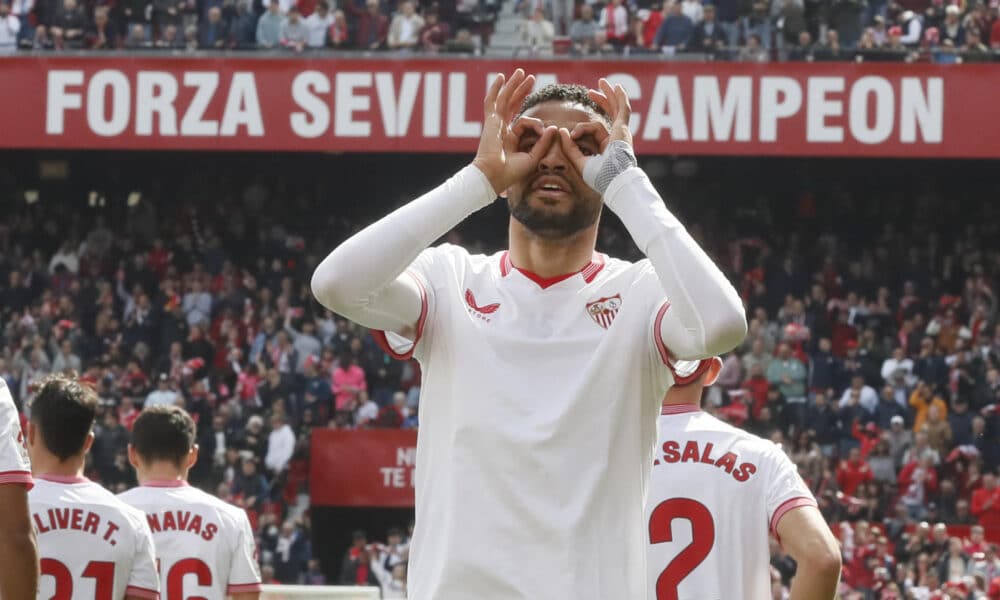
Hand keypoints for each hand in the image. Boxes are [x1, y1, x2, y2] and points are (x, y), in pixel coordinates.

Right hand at [472, 69, 555, 194]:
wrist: (494, 176)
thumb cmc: (511, 173)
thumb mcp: (533, 157)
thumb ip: (543, 142)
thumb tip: (554, 127)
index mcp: (510, 138)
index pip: (524, 122)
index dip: (537, 124)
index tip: (544, 132)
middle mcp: (502, 129)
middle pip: (513, 104)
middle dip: (522, 90)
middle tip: (532, 78)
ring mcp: (495, 124)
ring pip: (505, 99)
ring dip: (513, 85)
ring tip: (522, 72)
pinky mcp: (491, 121)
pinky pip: (492, 101)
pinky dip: (495, 89)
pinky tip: (501, 77)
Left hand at [556, 78, 630, 174]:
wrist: (614, 181)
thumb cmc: (600, 177)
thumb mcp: (580, 161)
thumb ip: (571, 148)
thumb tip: (561, 131)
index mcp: (608, 146)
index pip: (596, 130)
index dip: (582, 128)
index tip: (570, 134)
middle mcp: (616, 137)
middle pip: (609, 114)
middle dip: (601, 101)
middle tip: (590, 92)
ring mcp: (621, 132)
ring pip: (616, 108)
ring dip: (608, 95)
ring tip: (602, 82)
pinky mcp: (623, 128)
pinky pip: (622, 109)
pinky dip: (620, 97)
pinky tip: (615, 87)